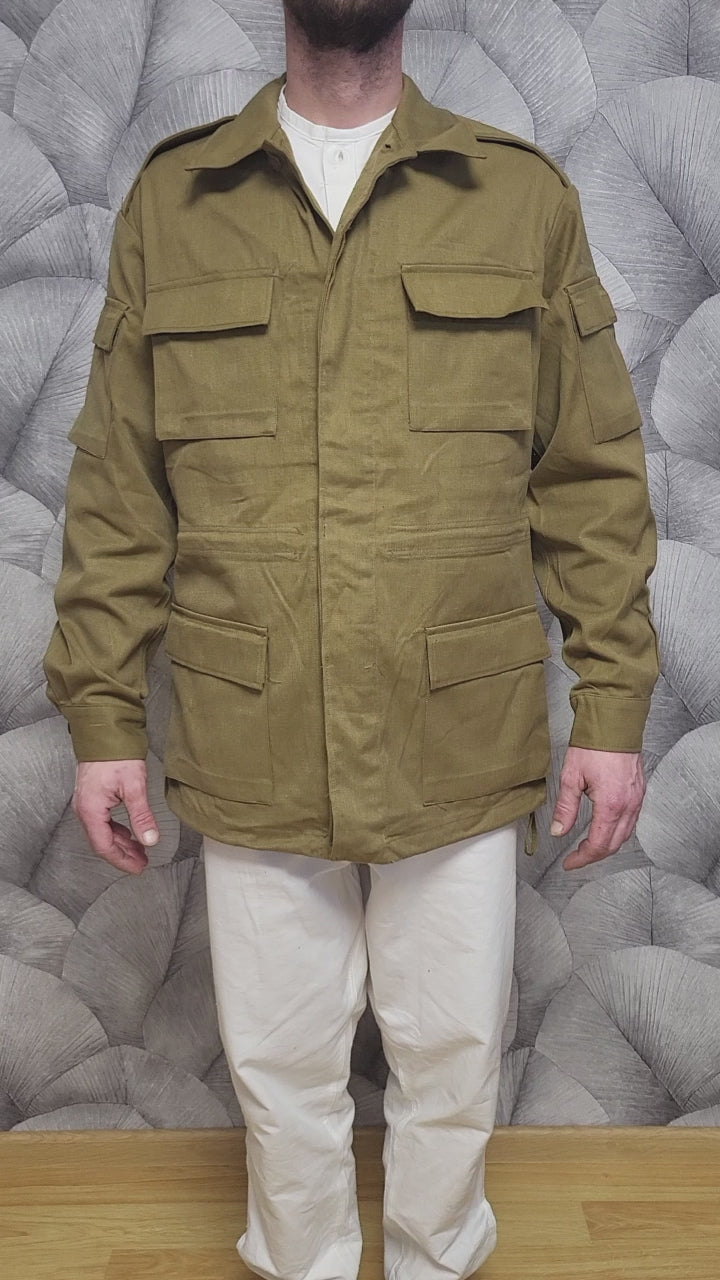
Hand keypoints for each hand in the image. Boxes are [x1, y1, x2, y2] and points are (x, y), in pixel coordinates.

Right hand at [72, 759, 159, 874]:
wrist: (104, 732)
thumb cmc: (115, 754)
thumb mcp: (134, 787)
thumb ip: (142, 816)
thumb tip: (150, 839)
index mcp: (91, 810)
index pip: (104, 846)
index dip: (122, 861)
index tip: (137, 868)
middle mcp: (84, 809)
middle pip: (102, 842)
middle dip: (123, 855)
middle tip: (141, 863)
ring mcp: (87, 803)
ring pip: (103, 833)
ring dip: (121, 844)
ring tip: (140, 851)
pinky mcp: (92, 797)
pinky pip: (103, 822)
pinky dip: (117, 831)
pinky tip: (130, 834)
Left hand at [550, 745, 645, 870]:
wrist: (614, 723)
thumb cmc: (594, 745)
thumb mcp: (571, 777)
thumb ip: (566, 808)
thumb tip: (559, 831)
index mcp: (611, 804)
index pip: (599, 844)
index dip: (583, 858)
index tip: (570, 863)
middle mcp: (629, 805)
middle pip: (615, 844)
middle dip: (594, 855)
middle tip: (576, 858)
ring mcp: (638, 799)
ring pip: (625, 834)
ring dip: (607, 845)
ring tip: (588, 847)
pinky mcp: (640, 792)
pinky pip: (631, 821)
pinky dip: (618, 831)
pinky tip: (606, 829)